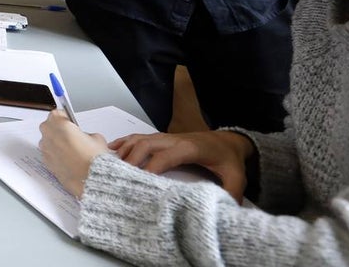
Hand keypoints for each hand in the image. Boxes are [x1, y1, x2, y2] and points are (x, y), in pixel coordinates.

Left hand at [37, 110, 109, 198]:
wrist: (91, 179)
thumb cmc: (93, 158)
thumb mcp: (96, 137)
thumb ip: (85, 133)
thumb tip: (84, 137)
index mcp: (58, 122)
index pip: (57, 113)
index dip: (66, 118)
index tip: (71, 123)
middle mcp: (47, 134)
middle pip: (50, 126)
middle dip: (60, 130)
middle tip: (73, 137)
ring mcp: (45, 149)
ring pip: (49, 141)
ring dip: (57, 143)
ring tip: (73, 151)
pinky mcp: (46, 162)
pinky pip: (50, 154)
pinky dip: (57, 155)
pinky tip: (70, 160)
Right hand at [108, 129, 255, 201]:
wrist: (229, 140)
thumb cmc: (229, 159)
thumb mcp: (237, 177)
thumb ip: (231, 194)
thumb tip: (223, 212)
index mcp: (190, 148)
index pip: (164, 156)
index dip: (150, 168)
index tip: (139, 183)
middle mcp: (174, 139)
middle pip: (146, 144)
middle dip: (130, 159)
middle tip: (119, 177)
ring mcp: (166, 137)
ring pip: (140, 139)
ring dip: (124, 151)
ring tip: (111, 166)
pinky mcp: (162, 137)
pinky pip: (139, 136)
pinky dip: (124, 141)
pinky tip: (111, 149)